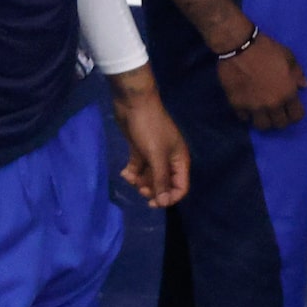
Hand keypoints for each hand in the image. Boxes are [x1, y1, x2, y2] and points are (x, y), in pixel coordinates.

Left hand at [111, 71, 190, 208]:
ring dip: (140, 182)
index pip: (181, 186)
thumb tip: (164, 201)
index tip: (155, 203)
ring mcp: (154, 155)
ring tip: (131, 178)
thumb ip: (161, 180)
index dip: (170, 197)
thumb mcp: (156, 156)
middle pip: (164, 184)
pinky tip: (124, 173)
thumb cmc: (149, 128)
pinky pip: (138, 168)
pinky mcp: (140, 150)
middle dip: (153, 190)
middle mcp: (169, 159)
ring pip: (150, 177)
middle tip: (141, 190)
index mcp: (179, 160)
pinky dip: (132, 172)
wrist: (133, 103)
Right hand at [216, 30, 306, 130]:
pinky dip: (246, 114)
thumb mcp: (287, 56)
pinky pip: (244, 118)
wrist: (238, 44)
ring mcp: (254, 106)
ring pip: (262, 126)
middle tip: (276, 111)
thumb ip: (297, 73)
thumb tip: (304, 86)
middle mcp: (273, 104)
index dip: (295, 114)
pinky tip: (247, 106)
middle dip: (280, 119)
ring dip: (263, 120)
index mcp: (288, 93)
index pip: (297, 116)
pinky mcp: (238, 105)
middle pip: (280, 124)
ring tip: (261, 112)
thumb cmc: (266, 48)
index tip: (290, 109)